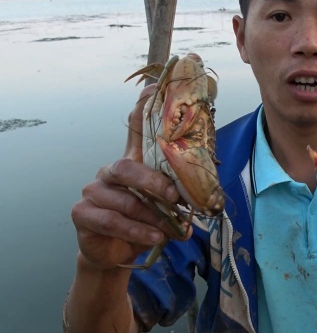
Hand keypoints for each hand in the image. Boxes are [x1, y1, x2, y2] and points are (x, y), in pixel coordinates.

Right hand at [70, 85, 191, 269]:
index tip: (156, 87)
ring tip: (169, 230)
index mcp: (133, 161)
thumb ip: (180, 194)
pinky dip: (136, 230)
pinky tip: (153, 237)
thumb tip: (210, 192)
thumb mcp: (165, 206)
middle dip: (153, 183)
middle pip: (127, 166)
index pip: (135, 127)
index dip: (143, 107)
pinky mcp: (82, 212)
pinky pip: (111, 220)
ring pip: (123, 199)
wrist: (117, 253)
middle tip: (174, 198)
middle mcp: (111, 171)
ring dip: (150, 216)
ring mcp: (94, 190)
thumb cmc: (145, 222)